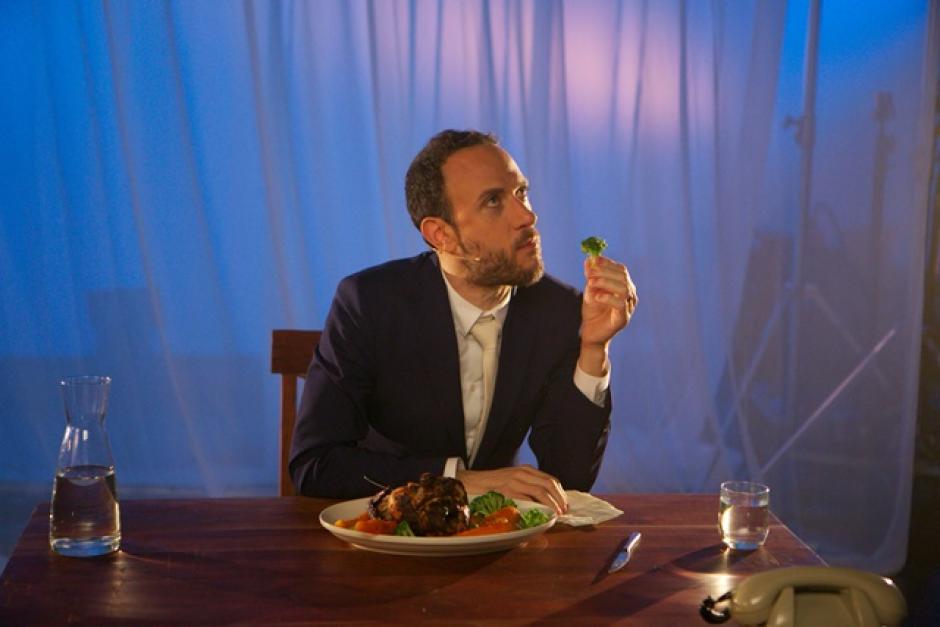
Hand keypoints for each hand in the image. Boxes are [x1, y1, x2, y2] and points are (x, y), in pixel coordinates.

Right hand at [456, 465, 567, 513]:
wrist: (470, 482)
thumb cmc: (490, 484)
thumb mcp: (511, 480)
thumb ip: (526, 486)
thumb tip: (542, 501)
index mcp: (525, 470)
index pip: (549, 479)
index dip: (560, 492)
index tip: (564, 503)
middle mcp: (522, 473)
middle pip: (549, 483)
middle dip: (560, 498)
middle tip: (564, 510)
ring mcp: (515, 480)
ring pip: (541, 490)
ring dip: (552, 503)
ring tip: (557, 513)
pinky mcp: (507, 490)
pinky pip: (527, 498)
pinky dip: (538, 506)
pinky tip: (542, 512)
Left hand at [579, 256, 636, 374]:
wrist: (590, 333)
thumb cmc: (592, 311)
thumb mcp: (590, 290)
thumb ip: (591, 277)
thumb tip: (588, 260)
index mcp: (624, 286)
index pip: (621, 269)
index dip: (608, 263)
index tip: (595, 258)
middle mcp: (630, 295)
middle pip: (623, 277)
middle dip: (605, 271)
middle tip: (590, 271)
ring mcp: (629, 307)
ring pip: (623, 288)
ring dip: (606, 282)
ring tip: (591, 283)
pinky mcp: (624, 318)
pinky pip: (620, 304)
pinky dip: (608, 297)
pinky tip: (596, 296)